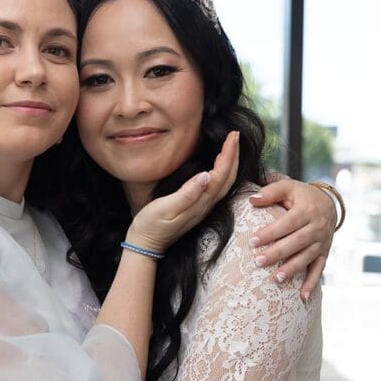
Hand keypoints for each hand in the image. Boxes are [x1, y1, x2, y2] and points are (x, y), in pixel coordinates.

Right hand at [128, 130, 239, 252]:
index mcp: (200, 203)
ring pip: (224, 184)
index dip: (228, 155)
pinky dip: (222, 173)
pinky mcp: (197, 209)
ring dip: (230, 164)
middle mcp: (205, 206)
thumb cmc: (151, 225)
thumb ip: (186, 194)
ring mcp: (202, 209)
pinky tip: (219, 167)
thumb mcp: (165, 208)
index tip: (232, 135)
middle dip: (233, 156)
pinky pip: (217, 188)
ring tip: (231, 147)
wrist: (145, 245)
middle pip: (228, 179)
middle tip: (235, 135)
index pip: (220, 175)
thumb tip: (206, 175)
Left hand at [249, 179, 336, 298]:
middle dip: (278, 253)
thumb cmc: (301, 196)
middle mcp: (318, 227)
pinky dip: (312, 284)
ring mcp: (322, 242)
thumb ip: (271, 192)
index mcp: (307, 210)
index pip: (287, 223)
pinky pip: (319, 270)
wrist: (329, 203)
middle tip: (258, 262)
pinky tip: (302, 297)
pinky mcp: (324, 253)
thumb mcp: (288, 187)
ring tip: (277, 279)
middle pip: (297, 242)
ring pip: (307, 257)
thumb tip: (252, 199)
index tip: (252, 242)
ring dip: (293, 269)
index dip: (270, 233)